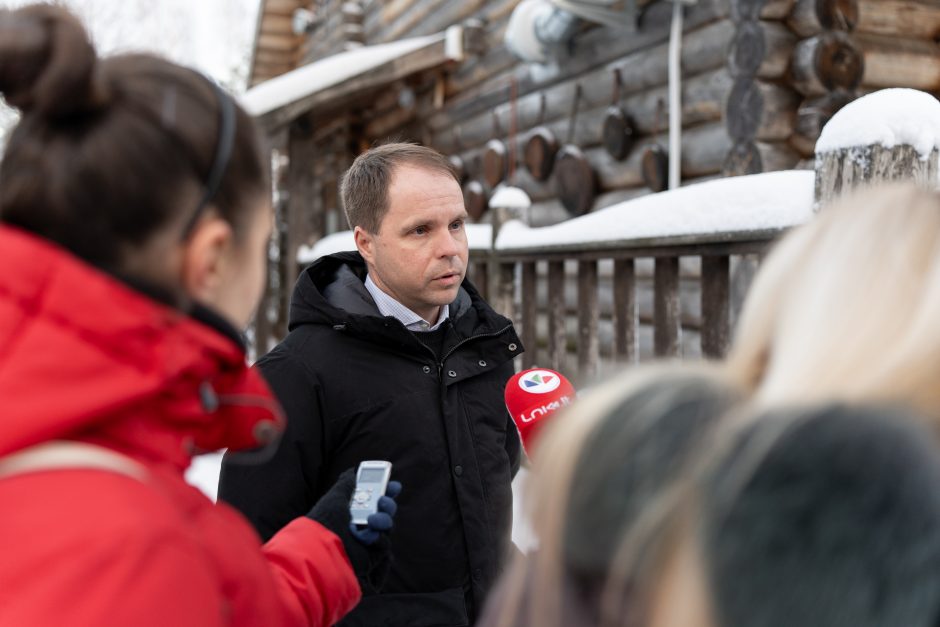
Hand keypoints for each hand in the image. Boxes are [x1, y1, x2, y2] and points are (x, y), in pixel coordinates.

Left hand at [307, 468, 401, 591]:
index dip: (387, 491)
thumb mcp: (336, 496)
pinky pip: (384, 543)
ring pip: (388, 526)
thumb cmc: (325, 521)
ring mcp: (368, 539)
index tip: (394, 486)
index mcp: (354, 510)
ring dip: (383, 519)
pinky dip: (378, 538)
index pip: (375, 498)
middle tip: (382, 500)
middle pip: (386, 511)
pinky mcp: (372, 554)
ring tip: (372, 519)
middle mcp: (362, 524)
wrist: (321, 547)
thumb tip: (353, 470)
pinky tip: (368, 537)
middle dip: (388, 504)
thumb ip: (347, 483)